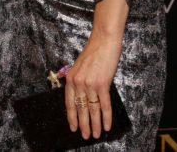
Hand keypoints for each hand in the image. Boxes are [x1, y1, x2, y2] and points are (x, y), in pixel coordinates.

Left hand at [65, 0, 128, 138]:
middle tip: (85, 136)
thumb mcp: (80, 67)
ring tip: (96, 135)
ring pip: (92, 109)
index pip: (69, 103)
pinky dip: (106, 117)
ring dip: (95, 124)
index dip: (71, 116)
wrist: (104, 41)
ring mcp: (90, 84)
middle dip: (83, 124)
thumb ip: (79, 81)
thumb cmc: (94, 53)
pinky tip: (107, 126)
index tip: (72, 127)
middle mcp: (78, 83)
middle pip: (80, 109)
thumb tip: (82, 96)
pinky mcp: (102, 84)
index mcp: (71, 79)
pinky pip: (104, 105)